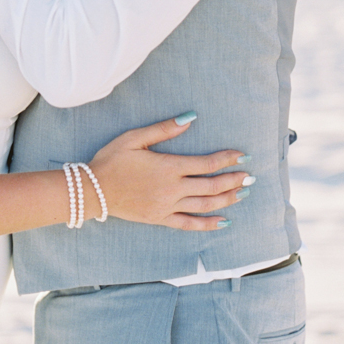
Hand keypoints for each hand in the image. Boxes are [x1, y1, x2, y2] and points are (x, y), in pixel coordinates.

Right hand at [89, 116, 250, 229]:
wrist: (93, 190)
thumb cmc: (111, 160)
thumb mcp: (134, 138)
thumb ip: (163, 129)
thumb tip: (189, 119)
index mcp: (168, 166)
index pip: (206, 164)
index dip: (227, 159)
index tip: (242, 155)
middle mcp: (172, 188)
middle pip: (211, 185)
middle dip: (234, 180)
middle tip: (250, 176)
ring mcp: (167, 206)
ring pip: (205, 205)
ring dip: (227, 199)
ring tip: (243, 193)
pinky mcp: (160, 218)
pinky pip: (190, 224)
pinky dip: (208, 224)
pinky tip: (224, 221)